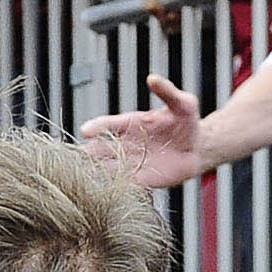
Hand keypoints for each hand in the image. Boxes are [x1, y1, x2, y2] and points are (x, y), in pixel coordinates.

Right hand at [78, 74, 207, 187]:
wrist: (196, 146)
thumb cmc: (187, 120)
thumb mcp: (183, 103)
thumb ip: (167, 92)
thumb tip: (152, 79)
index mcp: (130, 123)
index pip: (108, 124)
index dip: (97, 127)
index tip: (85, 131)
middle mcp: (125, 143)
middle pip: (100, 149)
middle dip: (87, 154)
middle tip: (76, 158)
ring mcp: (131, 162)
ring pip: (107, 168)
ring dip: (97, 173)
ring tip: (85, 178)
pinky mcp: (141, 179)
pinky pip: (124, 184)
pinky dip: (115, 187)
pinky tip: (105, 193)